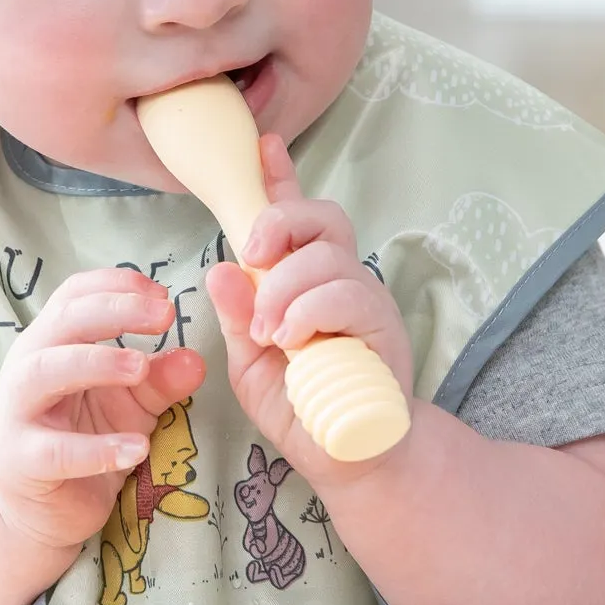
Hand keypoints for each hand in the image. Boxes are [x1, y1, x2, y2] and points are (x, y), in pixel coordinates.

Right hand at [0, 269, 205, 551]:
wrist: (38, 509)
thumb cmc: (82, 439)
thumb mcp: (130, 405)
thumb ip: (160, 381)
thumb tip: (197, 359)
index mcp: (51, 344)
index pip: (74, 295)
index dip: (117, 285)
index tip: (163, 293)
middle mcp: (28, 368)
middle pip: (62, 322)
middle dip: (114, 311)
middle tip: (164, 315)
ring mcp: (17, 413)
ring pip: (44, 373)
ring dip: (95, 363)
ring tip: (141, 368)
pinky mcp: (21, 462)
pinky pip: (56, 451)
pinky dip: (97, 449)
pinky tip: (136, 448)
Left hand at [204, 135, 412, 480]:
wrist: (350, 459)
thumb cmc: (300, 409)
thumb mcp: (251, 364)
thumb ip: (237, 318)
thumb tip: (219, 269)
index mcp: (303, 281)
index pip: (295, 217)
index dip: (280, 178)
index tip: (263, 145)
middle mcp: (339, 279)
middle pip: (321, 216)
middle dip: (278, 221)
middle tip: (251, 257)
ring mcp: (366, 299)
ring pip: (327, 255)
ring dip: (284, 287)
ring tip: (269, 332)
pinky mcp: (385, 326)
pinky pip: (347, 294)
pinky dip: (309, 311)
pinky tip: (291, 340)